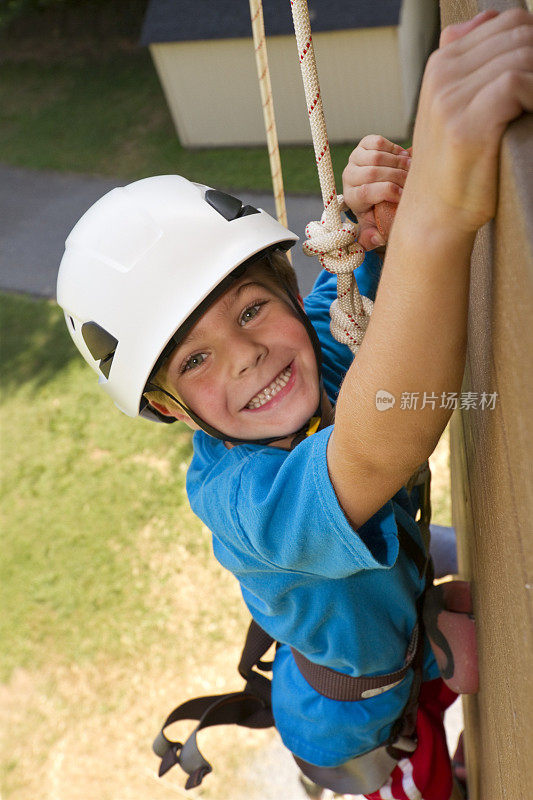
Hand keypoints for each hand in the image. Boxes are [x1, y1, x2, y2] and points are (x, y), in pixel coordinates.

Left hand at [342, 135, 410, 249]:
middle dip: (398, 176)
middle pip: (373, 172)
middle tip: (413, 180)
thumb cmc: (378, 209)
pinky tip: (402, 158)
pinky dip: (393, 149)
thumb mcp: (376, 225)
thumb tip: (377, 239)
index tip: (404, 196)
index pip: (367, 191)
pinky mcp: (362, 145)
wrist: (372, 187)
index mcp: (352, 198)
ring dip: (398, 162)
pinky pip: (378, 142)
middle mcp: (348, 176)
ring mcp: (354, 159)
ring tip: (410, 169)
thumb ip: (375, 236)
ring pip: (377, 156)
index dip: (389, 191)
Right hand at [406, 8, 532, 233]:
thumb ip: (468, 63)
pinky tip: (531, 117)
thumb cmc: (454, 166)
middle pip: (519, 33)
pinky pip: (516, 82)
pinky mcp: (465, 123)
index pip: (508, 23)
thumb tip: (490, 21)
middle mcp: (442, 75)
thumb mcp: (452, 107)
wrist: (434, 215)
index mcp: (441, 64)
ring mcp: (450, 98)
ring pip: (522, 54)